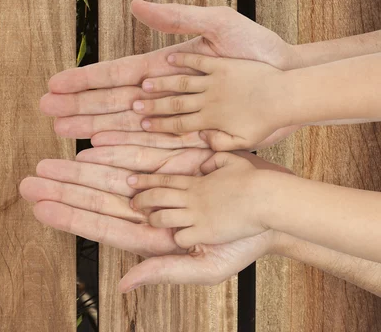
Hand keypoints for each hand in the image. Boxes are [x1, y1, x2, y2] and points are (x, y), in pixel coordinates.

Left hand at [20, 146, 280, 290]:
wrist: (274, 207)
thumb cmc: (245, 243)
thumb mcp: (207, 265)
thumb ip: (163, 271)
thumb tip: (123, 285)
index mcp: (153, 236)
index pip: (102, 225)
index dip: (69, 215)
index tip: (39, 207)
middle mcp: (150, 207)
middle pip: (97, 197)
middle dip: (62, 189)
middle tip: (28, 182)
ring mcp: (159, 182)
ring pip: (110, 173)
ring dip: (78, 167)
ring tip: (48, 162)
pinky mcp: (173, 159)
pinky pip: (139, 150)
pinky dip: (115, 146)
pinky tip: (91, 143)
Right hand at [41, 0, 300, 148]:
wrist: (288, 81)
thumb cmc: (256, 49)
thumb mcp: (217, 24)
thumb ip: (176, 17)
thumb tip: (134, 4)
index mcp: (163, 67)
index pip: (115, 75)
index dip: (84, 80)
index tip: (54, 84)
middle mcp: (161, 94)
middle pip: (111, 102)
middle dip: (78, 106)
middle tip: (47, 113)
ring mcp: (172, 117)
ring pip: (124, 126)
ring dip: (92, 128)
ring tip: (63, 133)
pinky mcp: (189, 137)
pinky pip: (150, 146)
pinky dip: (123, 149)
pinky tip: (100, 150)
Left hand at [128, 152, 269, 246]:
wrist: (268, 198)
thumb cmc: (256, 181)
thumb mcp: (233, 161)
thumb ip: (215, 161)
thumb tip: (203, 166)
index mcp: (198, 183)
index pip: (164, 181)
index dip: (146, 180)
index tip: (131, 180)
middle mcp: (192, 199)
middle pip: (157, 197)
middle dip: (141, 200)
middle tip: (132, 202)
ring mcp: (197, 215)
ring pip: (163, 218)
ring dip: (155, 219)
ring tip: (150, 220)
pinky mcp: (205, 232)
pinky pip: (181, 237)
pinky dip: (178, 238)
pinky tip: (179, 237)